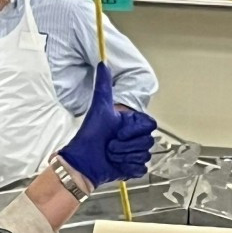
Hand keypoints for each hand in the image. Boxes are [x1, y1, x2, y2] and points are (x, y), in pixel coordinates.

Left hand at [60, 62, 156, 186]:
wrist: (82, 162)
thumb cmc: (89, 137)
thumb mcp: (98, 108)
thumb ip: (103, 85)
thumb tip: (102, 63)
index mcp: (131, 123)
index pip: (149, 126)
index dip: (134, 131)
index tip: (119, 131)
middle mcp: (135, 138)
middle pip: (147, 142)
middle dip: (126, 145)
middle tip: (111, 144)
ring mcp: (135, 154)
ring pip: (144, 156)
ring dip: (124, 156)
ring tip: (111, 154)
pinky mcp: (134, 169)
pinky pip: (141, 169)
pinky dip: (127, 168)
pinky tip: (116, 164)